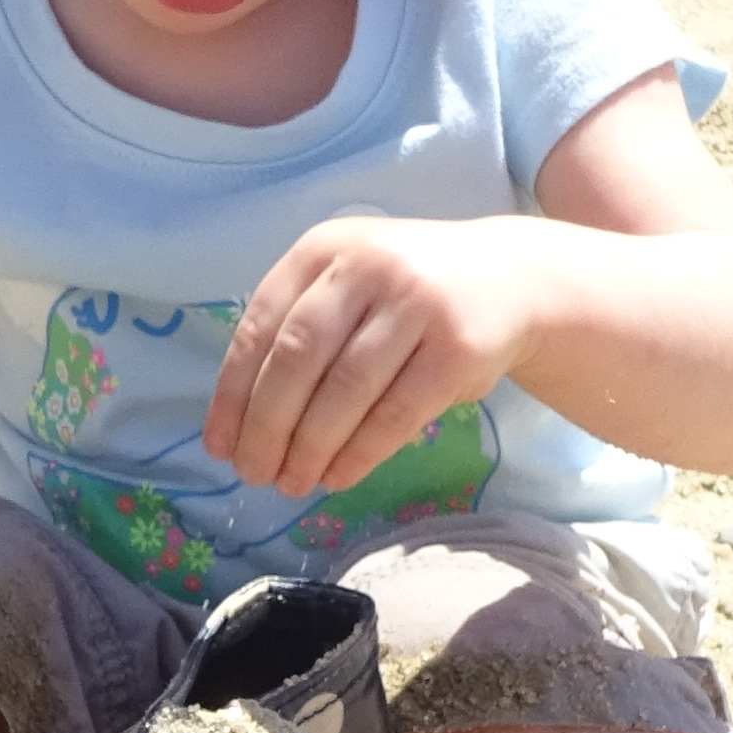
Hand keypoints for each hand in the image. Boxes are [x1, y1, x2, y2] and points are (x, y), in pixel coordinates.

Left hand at [205, 216, 538, 497]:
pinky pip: (396, 412)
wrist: (512, 280)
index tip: (219, 445)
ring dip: (311, 447)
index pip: (260, 327)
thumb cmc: (408, 295)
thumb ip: (298, 328)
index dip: (234, 393)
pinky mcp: (458, 346)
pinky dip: (360, 452)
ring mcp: (417, 302)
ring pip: (346, 390)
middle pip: (298, 359)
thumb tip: (240, 422)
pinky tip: (339, 476)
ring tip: (293, 483)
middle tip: (253, 473)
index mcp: (323, 248)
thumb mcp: (349, 285)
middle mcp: (367, 266)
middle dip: (267, 426)